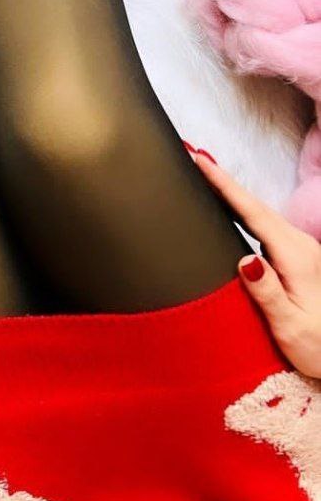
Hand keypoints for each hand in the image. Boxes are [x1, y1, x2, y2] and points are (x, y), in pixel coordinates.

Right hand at [189, 149, 320, 376]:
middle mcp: (299, 245)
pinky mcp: (295, 256)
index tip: (201, 160)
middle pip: (254, 205)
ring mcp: (299, 248)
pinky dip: (240, 208)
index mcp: (296, 256)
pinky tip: (228, 205)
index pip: (252, 213)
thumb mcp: (291, 326)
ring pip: (258, 212)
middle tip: (192, 154)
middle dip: (222, 179)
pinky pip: (262, 224)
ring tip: (203, 172)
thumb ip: (268, 292)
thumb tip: (246, 259)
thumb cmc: (317, 346)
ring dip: (230, 191)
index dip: (225, 185)